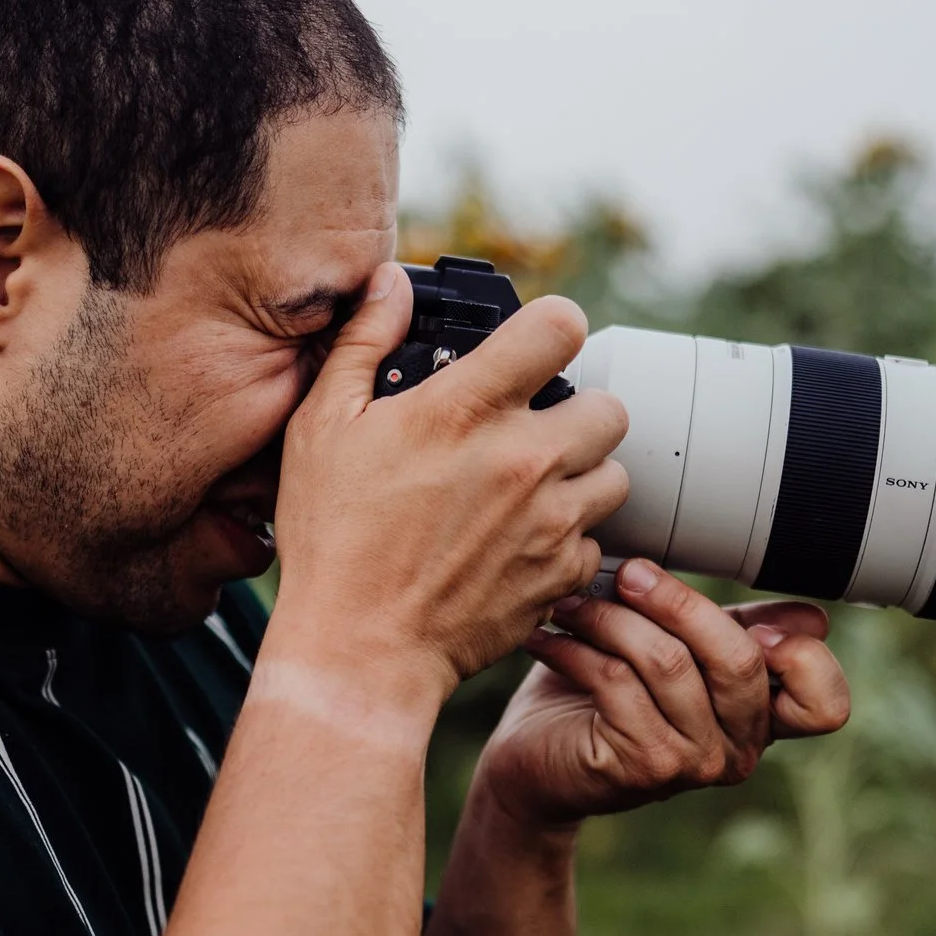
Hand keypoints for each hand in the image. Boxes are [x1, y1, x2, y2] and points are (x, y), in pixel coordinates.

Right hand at [265, 263, 631, 718]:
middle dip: (576, 414)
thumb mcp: (321, 428)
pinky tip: (520, 546)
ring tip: (529, 493)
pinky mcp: (561, 576)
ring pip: (614, 476)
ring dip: (580, 479)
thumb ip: (362, 344)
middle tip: (530, 433)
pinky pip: (595, 542)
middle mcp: (524, 458)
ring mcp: (550, 521)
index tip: (533, 348)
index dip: (551, 328)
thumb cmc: (332, 541)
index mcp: (466, 409)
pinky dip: (567, 543)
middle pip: (609, 406)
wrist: (360, 651)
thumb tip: (390, 283)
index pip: (561, 325)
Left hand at [477, 559, 851, 828]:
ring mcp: (693, 764)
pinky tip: (549, 635)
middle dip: (679, 602)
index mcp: (761, 719)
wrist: (534, 759)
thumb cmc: (604, 692)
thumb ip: (734, 630)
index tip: (748, 621)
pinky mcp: (641, 767)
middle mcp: (738, 750)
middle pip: (740, 659)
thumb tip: (812, 617)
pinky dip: (577, 647)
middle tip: (629, 573)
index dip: (802, 658)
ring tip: (574, 601)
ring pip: (669, 662)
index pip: (825, 706)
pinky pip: (617, 681)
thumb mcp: (682, 652)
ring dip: (612, 617)